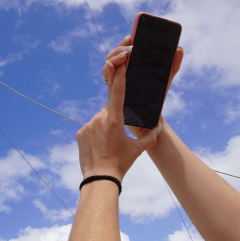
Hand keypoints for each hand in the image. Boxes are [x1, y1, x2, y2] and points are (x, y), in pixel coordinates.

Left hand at [77, 60, 161, 181]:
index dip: (119, 74)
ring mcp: (88, 125)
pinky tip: (100, 148)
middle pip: (110, 108)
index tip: (117, 61)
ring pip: (101, 118)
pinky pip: (91, 128)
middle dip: (116, 116)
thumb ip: (151, 135)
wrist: (100, 179)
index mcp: (115, 118)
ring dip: (107, 126)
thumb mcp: (139, 149)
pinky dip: (97, 134)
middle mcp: (99, 118)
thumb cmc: (121, 163)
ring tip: (110, 145)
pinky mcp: (80, 132)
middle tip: (119, 135)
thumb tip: (158, 126)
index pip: (118, 91)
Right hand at [101, 35, 183, 134]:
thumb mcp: (166, 78)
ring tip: (126, 55)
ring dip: (115, 56)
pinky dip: (108, 69)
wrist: (151, 118)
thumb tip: (179, 49)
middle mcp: (121, 71)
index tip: (131, 36)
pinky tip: (113, 65)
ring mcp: (116, 80)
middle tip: (131, 47)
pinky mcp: (112, 91)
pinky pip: (107, 77)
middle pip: (114, 54)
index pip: (124, 49)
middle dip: (120, 47)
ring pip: (108, 63)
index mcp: (132, 65)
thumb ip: (173, 64)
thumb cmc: (157, 97)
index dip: (125, 42)